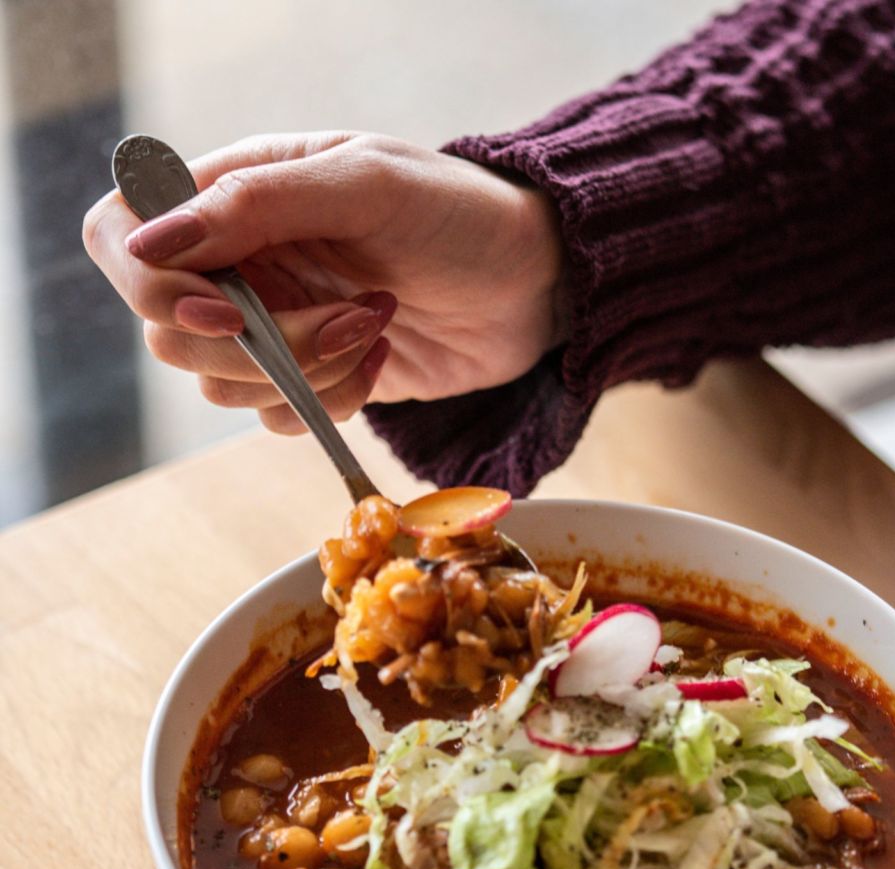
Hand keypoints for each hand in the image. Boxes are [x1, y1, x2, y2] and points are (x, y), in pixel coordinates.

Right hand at [83, 132, 564, 432]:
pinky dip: (330, 402)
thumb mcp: (366, 185)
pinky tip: (379, 357)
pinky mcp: (310, 379)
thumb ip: (258, 205)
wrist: (531, 286)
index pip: (123, 235)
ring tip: (376, 323)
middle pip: (168, 333)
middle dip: (263, 343)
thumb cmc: (458, 214)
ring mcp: (271, 325)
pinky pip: (276, 417)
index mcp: (234, 192)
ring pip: (222, 386)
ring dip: (306, 372)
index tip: (228, 310)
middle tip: (348, 314)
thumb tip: (152, 239)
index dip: (150, 285)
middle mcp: (237, 262)